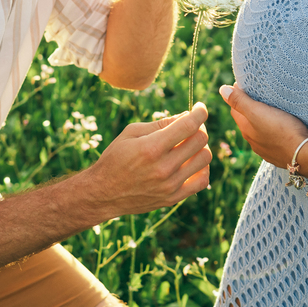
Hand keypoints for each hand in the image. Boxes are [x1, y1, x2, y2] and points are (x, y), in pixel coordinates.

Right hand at [82, 103, 211, 218]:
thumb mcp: (131, 132)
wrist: (103, 193)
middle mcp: (163, 168)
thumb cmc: (115, 158)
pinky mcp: (172, 198)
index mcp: (151, 148)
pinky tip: (191, 163)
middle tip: (191, 126)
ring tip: (189, 144)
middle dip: (200, 127)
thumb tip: (186, 116)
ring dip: (201, 147)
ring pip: (205, 159)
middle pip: (201, 140)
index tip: (200, 108)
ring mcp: (170, 185)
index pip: (189, 125)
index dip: (200, 112)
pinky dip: (202, 169)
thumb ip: (160, 123)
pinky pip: (202, 181)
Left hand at [219, 84, 307, 169]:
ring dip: (262, 120)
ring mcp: (266, 150)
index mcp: (246, 129)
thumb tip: (222, 90)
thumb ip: (240, 101)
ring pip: (259, 130)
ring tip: (272, 108)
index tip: (247, 85)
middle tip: (259, 93)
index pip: (235, 109)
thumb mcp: (258, 112)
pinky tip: (281, 126)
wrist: (304, 155)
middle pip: (247, 120)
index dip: (238, 96)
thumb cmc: (282, 130)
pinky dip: (272, 131)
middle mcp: (253, 141)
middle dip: (250, 107)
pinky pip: (272, 139)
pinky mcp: (279, 154)